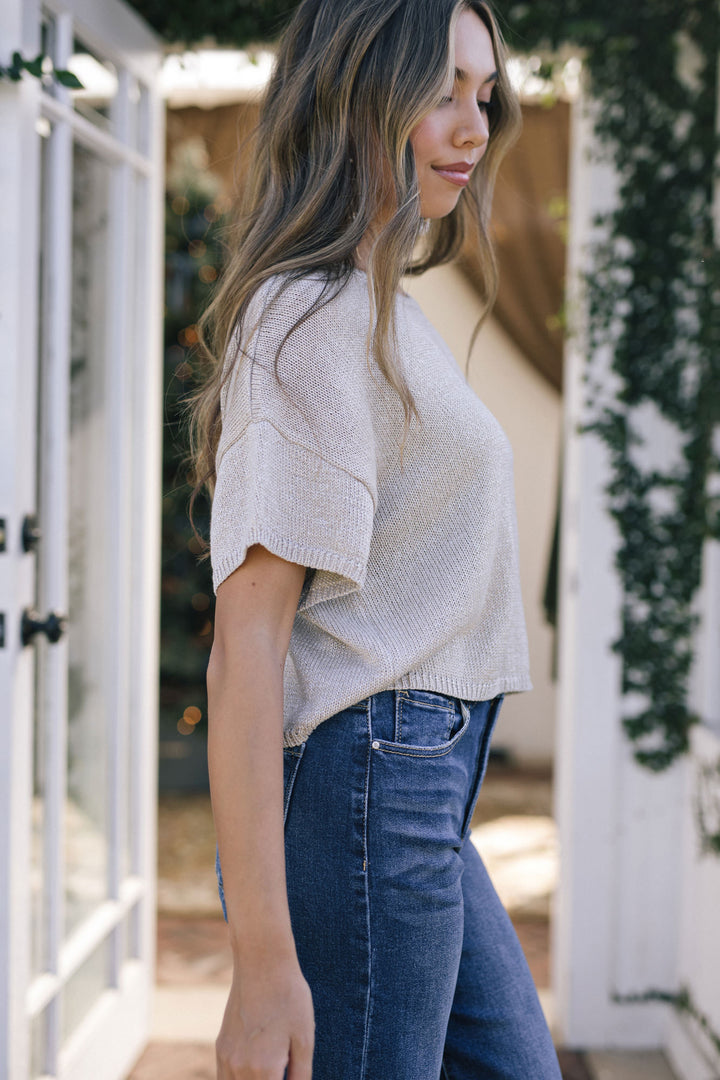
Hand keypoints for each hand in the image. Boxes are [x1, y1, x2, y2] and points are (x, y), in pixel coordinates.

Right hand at [216, 955, 314, 1078]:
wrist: (262, 963)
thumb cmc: (289, 997)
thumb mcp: (305, 1038)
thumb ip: (301, 1075)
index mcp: (265, 1071)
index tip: (290, 1078)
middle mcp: (240, 1070)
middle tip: (282, 1072)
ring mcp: (227, 1059)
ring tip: (271, 1072)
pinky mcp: (221, 1048)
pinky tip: (257, 1074)